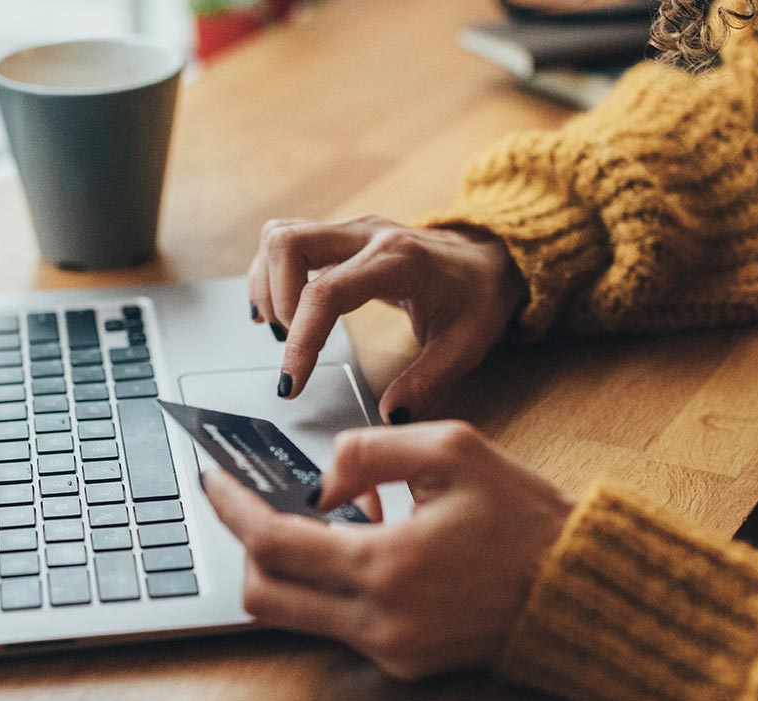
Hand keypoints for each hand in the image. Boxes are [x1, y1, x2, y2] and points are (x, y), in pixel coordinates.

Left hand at [200, 421, 574, 679]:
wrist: (581, 591)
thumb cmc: (526, 519)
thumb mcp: (453, 450)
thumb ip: (369, 450)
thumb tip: (320, 481)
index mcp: (385, 566)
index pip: (272, 544)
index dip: (231, 508)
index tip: (212, 480)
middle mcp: (378, 621)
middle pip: (264, 595)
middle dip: (247, 546)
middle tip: (254, 503)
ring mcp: (389, 651)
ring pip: (295, 615)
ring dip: (292, 566)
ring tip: (329, 518)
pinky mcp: (404, 664)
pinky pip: (338, 625)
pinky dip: (332, 585)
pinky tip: (368, 546)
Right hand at [247, 215, 523, 422]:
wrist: (489, 259)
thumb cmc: (477, 299)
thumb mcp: (465, 346)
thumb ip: (427, 382)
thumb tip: (390, 415)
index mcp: (398, 262)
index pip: (326, 292)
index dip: (301, 340)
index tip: (291, 383)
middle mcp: (367, 235)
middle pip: (288, 243)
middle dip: (276, 300)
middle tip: (290, 344)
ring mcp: (350, 230)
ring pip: (280, 236)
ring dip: (268, 285)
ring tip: (284, 329)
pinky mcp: (340, 235)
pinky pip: (286, 241)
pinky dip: (271, 275)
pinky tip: (279, 311)